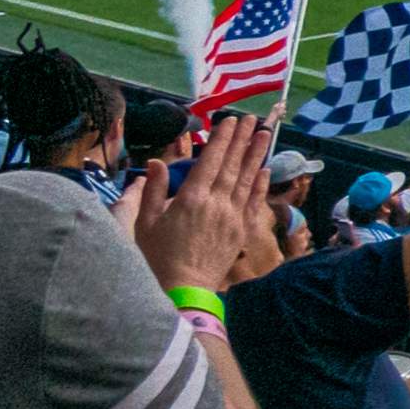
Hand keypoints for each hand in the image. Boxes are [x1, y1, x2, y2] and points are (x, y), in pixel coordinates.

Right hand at [125, 110, 276, 293]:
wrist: (183, 289)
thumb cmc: (157, 257)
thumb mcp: (145, 223)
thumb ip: (151, 191)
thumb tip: (156, 163)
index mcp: (191, 198)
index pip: (211, 160)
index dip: (222, 139)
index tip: (231, 121)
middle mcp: (216, 203)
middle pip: (232, 165)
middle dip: (243, 140)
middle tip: (252, 119)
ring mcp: (232, 216)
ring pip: (247, 179)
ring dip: (256, 155)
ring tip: (265, 134)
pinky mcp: (241, 230)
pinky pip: (253, 202)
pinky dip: (260, 184)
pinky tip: (264, 170)